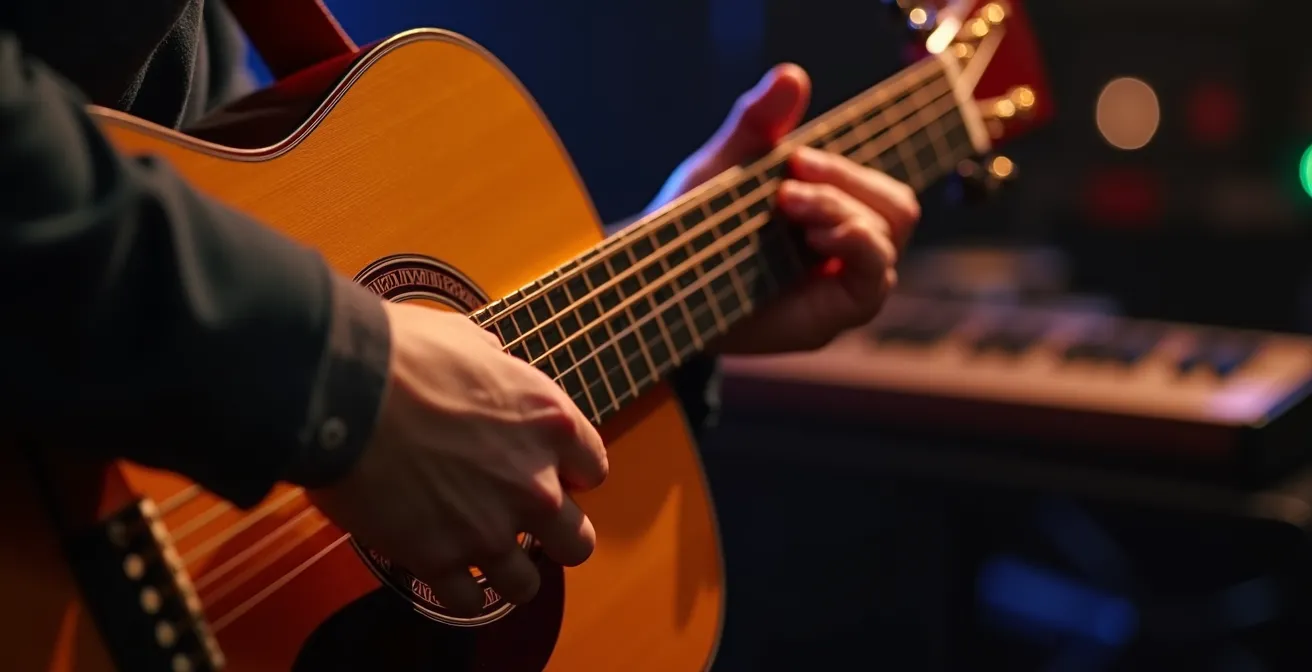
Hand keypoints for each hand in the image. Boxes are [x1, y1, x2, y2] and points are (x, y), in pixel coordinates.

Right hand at [307, 301, 607, 616]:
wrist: (343, 389)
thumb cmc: (401, 355)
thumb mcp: (469, 340)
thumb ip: (495, 366)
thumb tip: (489, 362)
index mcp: (550, 424)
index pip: (592, 469)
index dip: (569, 475)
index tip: (547, 474)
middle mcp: (534, 483)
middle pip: (577, 542)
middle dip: (554, 536)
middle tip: (522, 524)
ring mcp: (489, 528)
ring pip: (525, 584)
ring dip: (506, 573)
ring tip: (482, 558)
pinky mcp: (439, 559)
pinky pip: (468, 603)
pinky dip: (458, 595)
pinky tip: (444, 574)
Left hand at [650, 64, 920, 353]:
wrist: (656, 284)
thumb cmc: (690, 227)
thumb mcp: (722, 167)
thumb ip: (757, 123)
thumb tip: (791, 73)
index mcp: (829, 206)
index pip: (873, 180)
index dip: (844, 165)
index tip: (795, 158)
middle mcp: (845, 244)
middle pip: (896, 204)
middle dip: (846, 183)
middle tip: (787, 187)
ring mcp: (844, 281)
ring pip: (890, 230)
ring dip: (843, 209)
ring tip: (788, 208)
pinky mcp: (834, 315)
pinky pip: (876, 277)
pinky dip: (854, 243)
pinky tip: (813, 237)